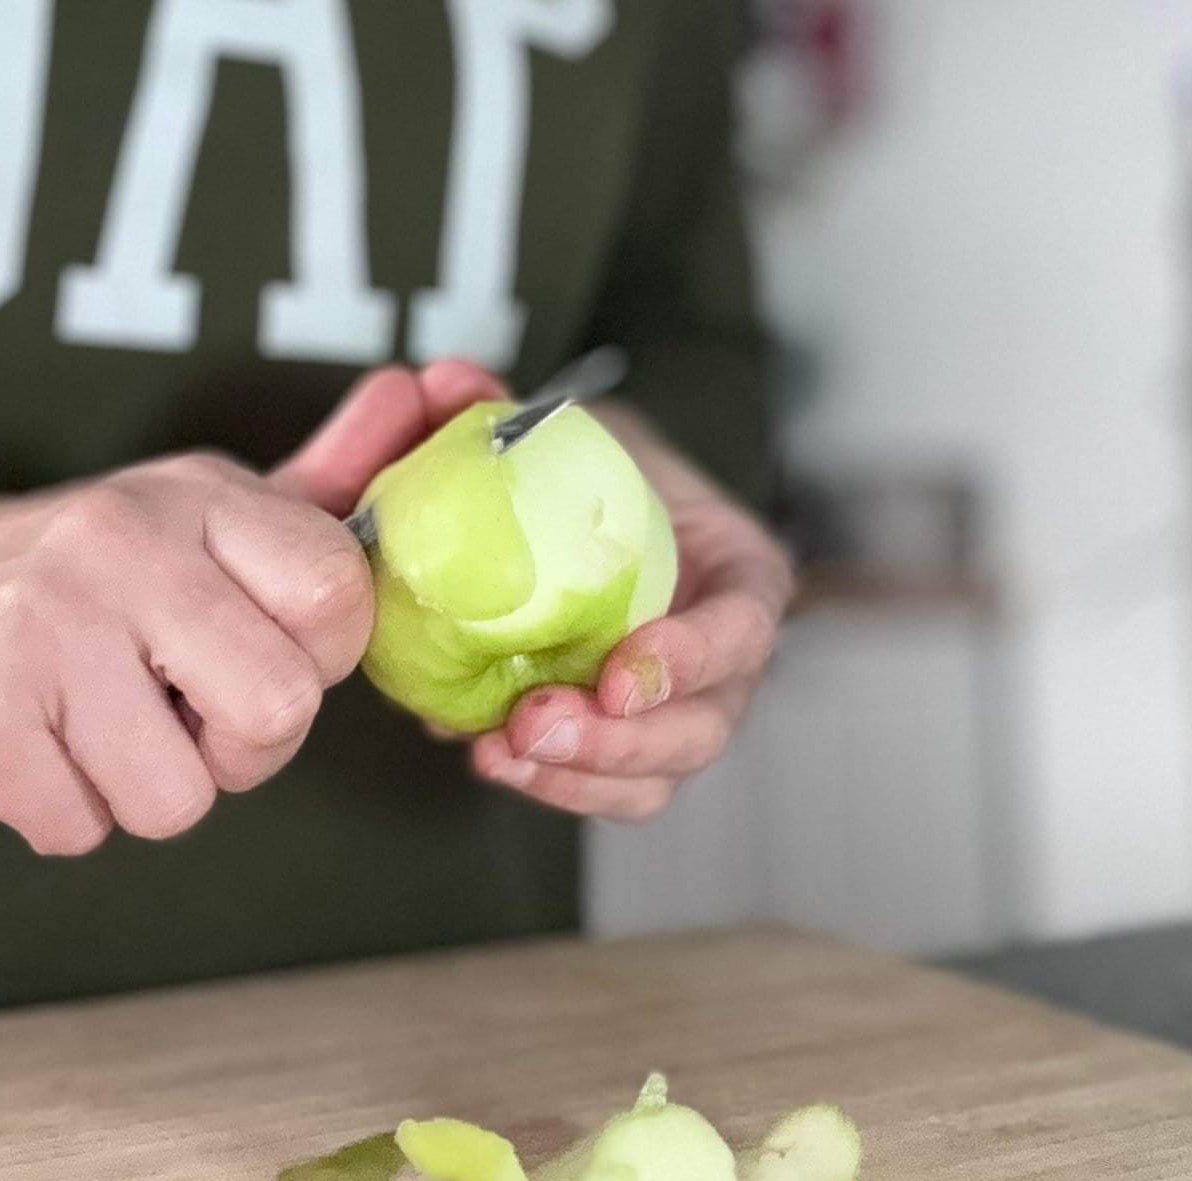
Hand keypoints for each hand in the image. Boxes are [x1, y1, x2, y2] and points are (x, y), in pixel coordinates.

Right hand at [0, 360, 501, 854]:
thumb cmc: (67, 570)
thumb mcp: (190, 512)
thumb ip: (316, 484)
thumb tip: (427, 389)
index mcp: (198, 494)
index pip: (341, 594)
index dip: (316, 659)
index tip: (257, 655)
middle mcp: (126, 542)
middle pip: (279, 712)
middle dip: (239, 749)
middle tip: (178, 714)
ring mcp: (44, 625)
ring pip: (180, 798)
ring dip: (143, 788)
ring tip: (93, 724)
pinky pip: (81, 829)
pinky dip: (61, 811)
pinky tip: (32, 744)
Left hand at [471, 402, 792, 820]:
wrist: (587, 527)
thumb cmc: (605, 481)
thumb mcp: (581, 433)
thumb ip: (517, 414)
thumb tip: (446, 381)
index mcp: (740, 579)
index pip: (744, 630)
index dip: (691, 660)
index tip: (620, 673)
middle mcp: (721, 663)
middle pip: (702, 729)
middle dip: (623, 743)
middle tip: (536, 725)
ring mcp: (673, 716)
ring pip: (651, 781)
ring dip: (577, 779)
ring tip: (499, 754)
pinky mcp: (620, 749)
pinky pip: (598, 788)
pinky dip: (546, 784)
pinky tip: (484, 755)